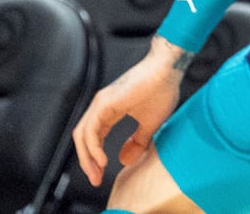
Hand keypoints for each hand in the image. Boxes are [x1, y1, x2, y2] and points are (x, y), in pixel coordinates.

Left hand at [72, 36, 188, 185]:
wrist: (167, 71)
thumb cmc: (162, 91)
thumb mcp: (150, 124)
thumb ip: (137, 142)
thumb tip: (124, 160)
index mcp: (110, 111)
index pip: (94, 138)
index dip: (95, 158)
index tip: (102, 174)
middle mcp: (101, 107)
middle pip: (84, 139)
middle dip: (87, 162)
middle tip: (95, 179)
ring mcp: (100, 104)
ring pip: (82, 136)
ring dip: (87, 158)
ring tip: (97, 173)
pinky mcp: (103, 104)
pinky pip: (90, 130)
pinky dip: (93, 148)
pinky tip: (102, 160)